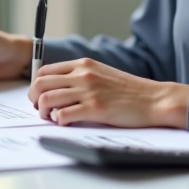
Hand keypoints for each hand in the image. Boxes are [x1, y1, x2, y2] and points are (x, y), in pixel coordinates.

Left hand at [27, 58, 188, 128]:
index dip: (36, 86)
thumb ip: (81, 76)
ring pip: (46, 99)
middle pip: (40, 84)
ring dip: (43, 112)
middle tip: (40, 109)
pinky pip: (63, 115)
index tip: (39, 96)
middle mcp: (82, 75)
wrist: (154, 99)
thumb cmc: (129, 90)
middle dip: (34, 99)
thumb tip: (58, 89)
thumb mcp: (102, 73)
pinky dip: (58, 121)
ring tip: (51, 118)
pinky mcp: (94, 108)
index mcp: (83, 64)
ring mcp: (88, 91)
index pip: (45, 71)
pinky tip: (65, 123)